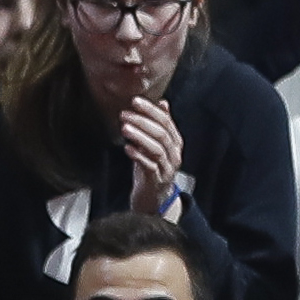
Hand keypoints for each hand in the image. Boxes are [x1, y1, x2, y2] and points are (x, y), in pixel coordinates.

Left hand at [119, 95, 186, 217]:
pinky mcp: (157, 180)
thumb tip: (163, 103)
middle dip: (142, 121)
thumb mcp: (156, 144)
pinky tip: (127, 148)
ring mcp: (167, 168)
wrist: (154, 198)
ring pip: (157, 149)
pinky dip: (138, 156)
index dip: (151, 110)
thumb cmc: (153, 167)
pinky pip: (150, 166)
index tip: (135, 101)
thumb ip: (160, 125)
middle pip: (161, 134)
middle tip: (124, 114)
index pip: (166, 122)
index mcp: (175, 143)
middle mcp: (175, 154)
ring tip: (124, 128)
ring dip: (139, 137)